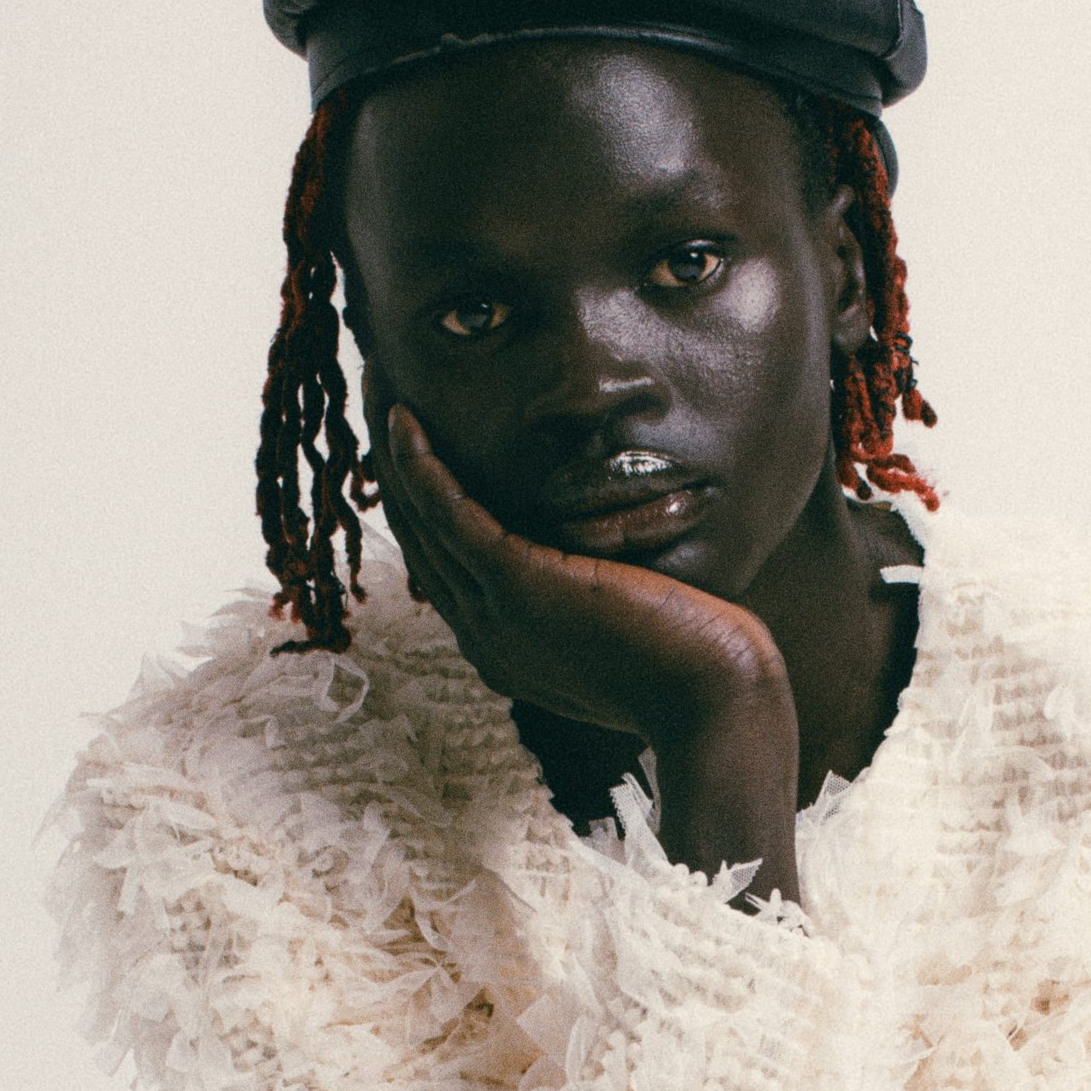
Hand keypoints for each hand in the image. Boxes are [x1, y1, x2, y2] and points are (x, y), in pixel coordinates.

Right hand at [368, 391, 776, 746]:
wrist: (714, 700)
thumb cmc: (694, 664)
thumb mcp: (628, 634)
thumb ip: (596, 605)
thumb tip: (608, 568)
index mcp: (508, 649)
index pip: (446, 567)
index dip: (421, 507)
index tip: (412, 452)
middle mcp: (487, 638)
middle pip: (420, 541)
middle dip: (392, 469)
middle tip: (375, 403)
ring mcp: (497, 616)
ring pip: (423, 523)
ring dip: (394, 452)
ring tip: (376, 391)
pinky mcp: (519, 586)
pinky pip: (452, 517)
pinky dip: (423, 468)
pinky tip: (407, 421)